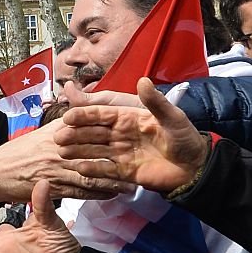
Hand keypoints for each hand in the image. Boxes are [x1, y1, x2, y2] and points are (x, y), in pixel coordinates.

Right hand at [0, 120, 133, 212]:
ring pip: (94, 172)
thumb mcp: (44, 131)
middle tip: (143, 157)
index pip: (92, 126)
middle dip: (121, 154)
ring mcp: (59, 168)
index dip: (114, 128)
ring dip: (116, 178)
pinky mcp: (56, 187)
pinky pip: (83, 191)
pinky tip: (115, 193)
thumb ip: (66, 121)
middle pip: (98, 150)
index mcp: (60, 130)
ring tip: (135, 181)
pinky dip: (101, 193)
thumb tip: (81, 104)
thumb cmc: (23, 151)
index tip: (135, 128)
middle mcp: (62, 147)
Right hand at [55, 78, 209, 193]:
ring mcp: (121, 153)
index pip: (102, 113)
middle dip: (75, 134)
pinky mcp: (125, 171)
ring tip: (62, 153)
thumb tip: (143, 80)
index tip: (68, 116)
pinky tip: (80, 169)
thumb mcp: (172, 118)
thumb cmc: (184, 138)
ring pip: (95, 150)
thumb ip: (156, 102)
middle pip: (93, 132)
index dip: (85, 114)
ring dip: (78, 150)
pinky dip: (93, 169)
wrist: (194, 167)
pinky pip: (105, 170)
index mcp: (128, 117)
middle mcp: (121, 134)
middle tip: (57, 137)